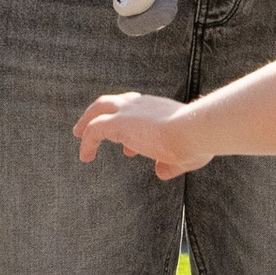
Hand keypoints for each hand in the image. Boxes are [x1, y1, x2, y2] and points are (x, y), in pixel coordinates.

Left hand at [77, 92, 208, 178]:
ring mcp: (130, 111)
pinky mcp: (119, 122)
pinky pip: (94, 129)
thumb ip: (171, 165)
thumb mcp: (186, 156)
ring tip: (78, 134)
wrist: (194, 131)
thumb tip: (161, 172)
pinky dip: (87, 142)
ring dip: (87, 120)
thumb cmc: (196, 143)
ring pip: (100, 108)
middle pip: (115, 101)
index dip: (130, 126)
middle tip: (90, 126)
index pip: (138, 110)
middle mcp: (144, 105)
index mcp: (160, 109)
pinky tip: (85, 157)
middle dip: (101, 112)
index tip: (128, 149)